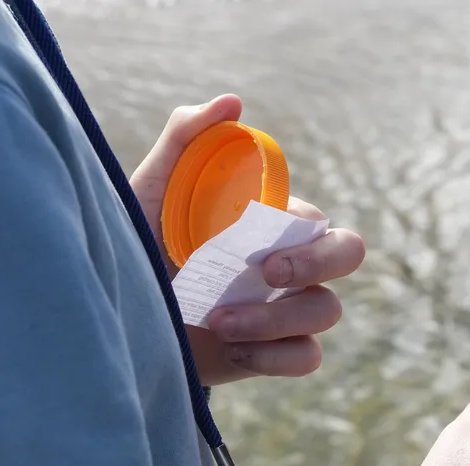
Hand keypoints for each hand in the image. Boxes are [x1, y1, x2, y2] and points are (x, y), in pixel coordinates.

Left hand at [131, 95, 364, 384]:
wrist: (121, 313)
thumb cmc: (140, 243)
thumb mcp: (151, 190)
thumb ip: (186, 139)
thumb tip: (232, 104)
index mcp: (272, 223)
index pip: (320, 221)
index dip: (306, 240)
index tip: (261, 256)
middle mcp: (290, 263)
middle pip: (348, 255)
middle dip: (317, 265)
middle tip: (266, 275)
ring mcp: (286, 310)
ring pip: (326, 312)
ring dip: (274, 320)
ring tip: (218, 322)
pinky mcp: (273, 354)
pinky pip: (307, 357)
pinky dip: (274, 357)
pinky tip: (232, 351)